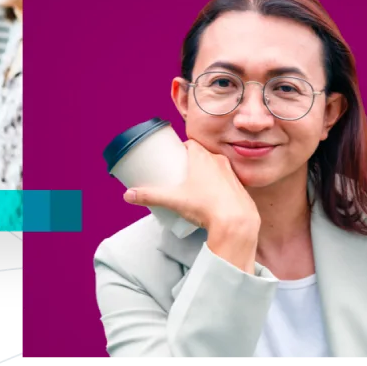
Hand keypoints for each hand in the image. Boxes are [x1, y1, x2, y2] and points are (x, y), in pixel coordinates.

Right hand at [124, 139, 260, 233]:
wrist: (236, 222)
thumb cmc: (206, 206)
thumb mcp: (173, 200)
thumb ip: (149, 196)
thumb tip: (128, 195)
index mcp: (202, 158)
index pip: (191, 143)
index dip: (182, 148)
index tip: (174, 155)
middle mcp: (218, 161)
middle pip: (202, 154)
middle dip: (190, 161)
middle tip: (179, 172)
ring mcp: (231, 173)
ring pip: (215, 166)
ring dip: (205, 171)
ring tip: (193, 184)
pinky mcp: (239, 187)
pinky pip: (226, 179)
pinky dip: (217, 183)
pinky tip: (211, 195)